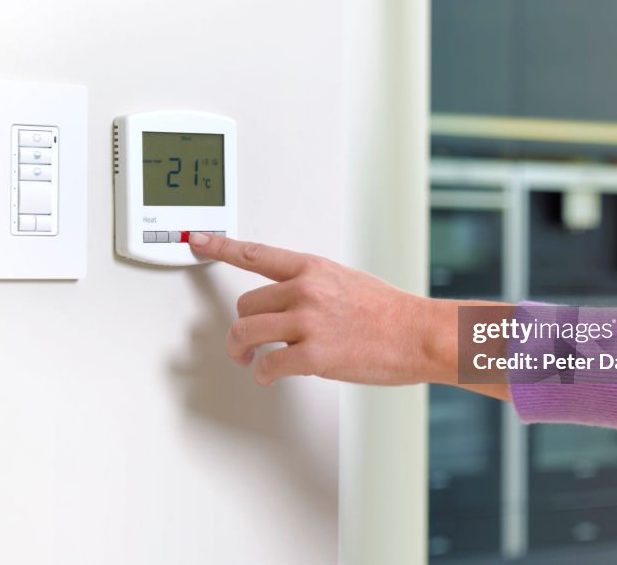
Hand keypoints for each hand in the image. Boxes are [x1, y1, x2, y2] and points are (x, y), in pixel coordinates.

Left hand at [188, 232, 447, 386]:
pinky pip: (268, 365)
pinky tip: (270, 374)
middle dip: (242, 326)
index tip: (198, 241)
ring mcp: (308, 322)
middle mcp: (305, 290)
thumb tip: (287, 301)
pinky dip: (263, 373)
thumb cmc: (389, 312)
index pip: (255, 254)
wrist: (418, 334)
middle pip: (244, 304)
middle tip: (246, 342)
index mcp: (312, 269)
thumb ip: (312, 286)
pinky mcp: (313, 355)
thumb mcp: (346, 281)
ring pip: (246, 333)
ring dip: (242, 351)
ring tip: (249, 359)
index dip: (220, 246)